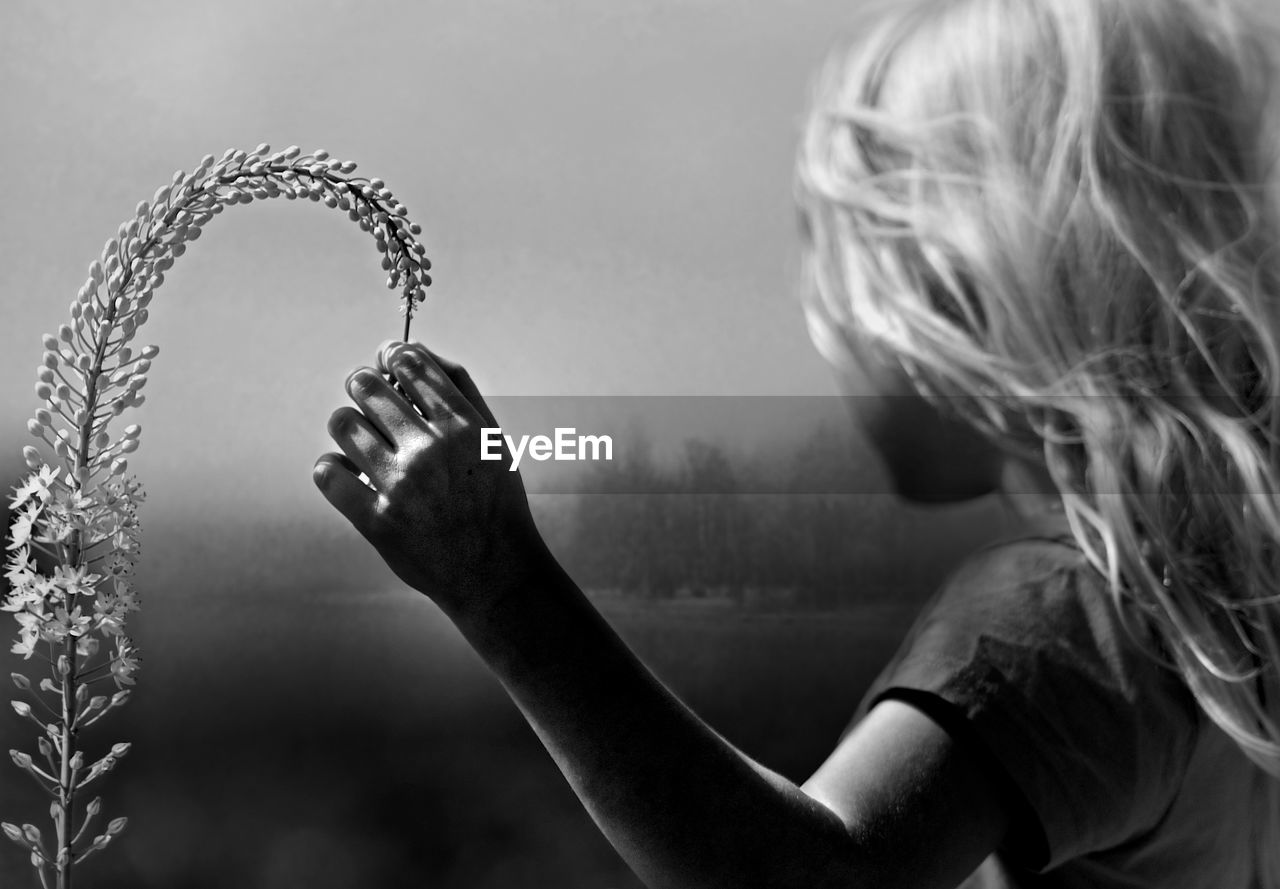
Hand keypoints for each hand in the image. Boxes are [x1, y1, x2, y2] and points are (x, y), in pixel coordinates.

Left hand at [313, 341, 548, 617]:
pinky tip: (349, 473)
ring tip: (360, 439)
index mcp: (463, 426)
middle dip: (364, 385)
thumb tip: (416, 352)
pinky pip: (327, 472)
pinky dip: (332, 467)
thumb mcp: (494, 440)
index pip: (410, 363)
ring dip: (347, 424)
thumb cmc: (495, 503)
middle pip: (367, 386)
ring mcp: (400, 486)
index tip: (388, 363)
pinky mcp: (376, 520)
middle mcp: (430, 450)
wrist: (494, 573)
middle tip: (369, 398)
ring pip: (343, 423)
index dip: (392, 355)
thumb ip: (461, 391)